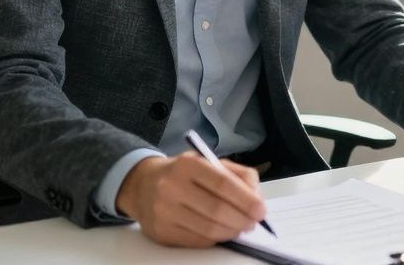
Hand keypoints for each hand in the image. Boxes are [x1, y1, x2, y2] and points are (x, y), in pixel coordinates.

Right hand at [115, 152, 266, 246]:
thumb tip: (257, 199)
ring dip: (231, 232)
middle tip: (253, 223)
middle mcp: (172, 186)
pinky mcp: (161, 232)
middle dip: (242, 220)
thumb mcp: (209, 162)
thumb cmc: (184, 173)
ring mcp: (164, 211)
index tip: (261, 210)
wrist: (142, 185)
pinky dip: (215, 239)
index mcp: (188, 164)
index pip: (223, 183)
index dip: (246, 199)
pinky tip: (220, 231)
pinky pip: (197, 241)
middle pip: (217, 209)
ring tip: (240, 227)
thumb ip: (238, 175)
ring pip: (208, 229)